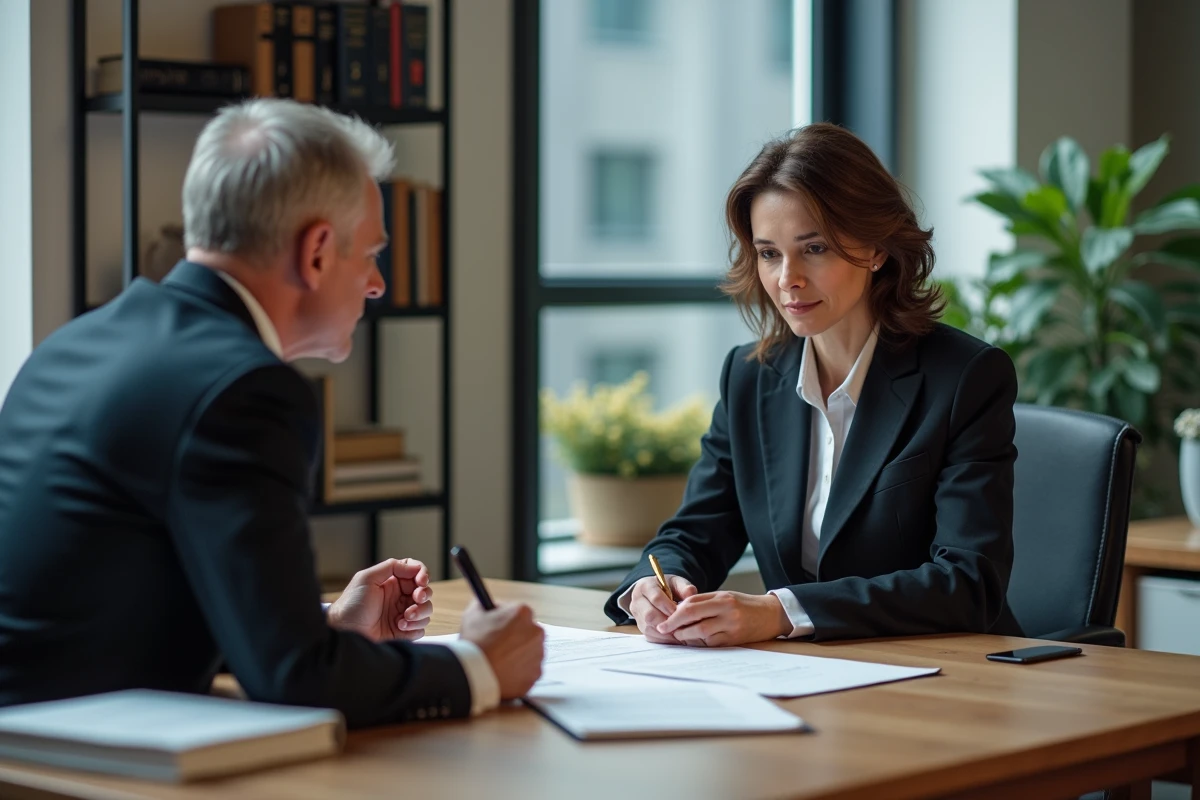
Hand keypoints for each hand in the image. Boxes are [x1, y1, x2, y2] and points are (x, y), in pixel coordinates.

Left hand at [327, 558, 432, 641]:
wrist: (345, 630)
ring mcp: (402, 614)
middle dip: (424, 595)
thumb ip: (391, 566)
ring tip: (404, 618)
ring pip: (426, 610)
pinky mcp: (403, 631)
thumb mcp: (367, 578)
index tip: (421, 581)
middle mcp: (400, 597)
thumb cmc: (351, 604)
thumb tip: (414, 566)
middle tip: (415, 599)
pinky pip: (420, 629)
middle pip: (425, 591)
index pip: (416, 572)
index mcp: (393, 582)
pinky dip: (414, 628)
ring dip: (419, 613)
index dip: (423, 574)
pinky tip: (400, 627)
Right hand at [460, 601, 544, 699]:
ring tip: (498, 660)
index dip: (507, 619)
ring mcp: (538, 654)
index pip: (519, 612)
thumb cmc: (474, 642)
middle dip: (516, 637)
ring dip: (519, 654)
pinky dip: (520, 671)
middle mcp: (536, 631)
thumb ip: (486, 605)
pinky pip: (529, 670)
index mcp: (523, 613)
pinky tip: (504, 671)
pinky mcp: (536, 673)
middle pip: (528, 631)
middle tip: (499, 645)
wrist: (474, 674)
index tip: (498, 627)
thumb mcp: (473, 613)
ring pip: (530, 651)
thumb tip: (492, 606)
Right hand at [628, 574, 697, 643]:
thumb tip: (691, 594)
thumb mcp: (676, 582)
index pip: (656, 598)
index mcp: (645, 586)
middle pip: (650, 615)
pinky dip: (664, 639)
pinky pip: (650, 636)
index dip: (669, 607)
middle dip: (668, 623)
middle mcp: (637, 601)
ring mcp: (637, 615)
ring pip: (649, 628)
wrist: (653, 593)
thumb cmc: (666, 587)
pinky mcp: (640, 627)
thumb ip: (683, 587)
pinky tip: (676, 638)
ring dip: (666, 633)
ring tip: (681, 634)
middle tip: (683, 626)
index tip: (682, 613)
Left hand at [656, 591, 790, 646]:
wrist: (771, 615)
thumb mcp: (725, 596)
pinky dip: (699, 643)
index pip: (692, 604)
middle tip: (664, 630)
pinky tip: (693, 641)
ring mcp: (731, 627)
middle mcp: (727, 612)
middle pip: (694, 619)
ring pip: (701, 633)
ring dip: (686, 636)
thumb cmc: (745, 604)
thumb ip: (703, 601)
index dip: (675, 613)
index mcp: (722, 598)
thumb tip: (679, 610)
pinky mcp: (734, 640)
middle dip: (675, 625)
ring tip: (678, 636)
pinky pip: (711, 643)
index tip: (664, 619)